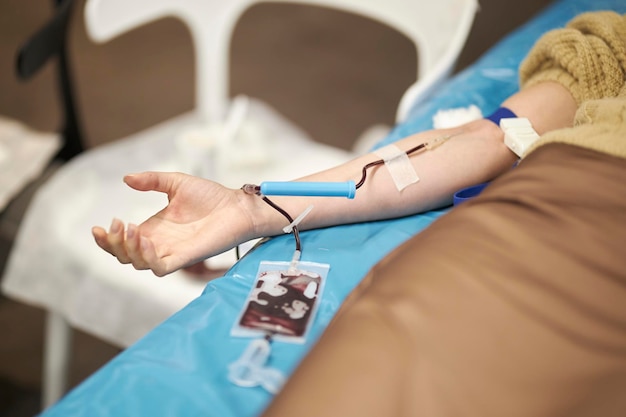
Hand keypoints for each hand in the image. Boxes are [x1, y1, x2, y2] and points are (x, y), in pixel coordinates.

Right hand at [92, 172, 255, 275]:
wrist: (238, 205)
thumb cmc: (212, 196)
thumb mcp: (176, 183)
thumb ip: (152, 181)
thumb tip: (126, 178)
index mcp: (154, 229)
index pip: (123, 242)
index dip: (106, 239)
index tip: (98, 225)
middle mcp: (160, 243)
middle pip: (125, 256)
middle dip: (112, 244)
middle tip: (115, 223)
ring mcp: (172, 252)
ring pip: (139, 264)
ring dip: (128, 249)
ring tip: (130, 229)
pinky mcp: (186, 257)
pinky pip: (160, 268)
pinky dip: (148, 257)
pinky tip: (145, 240)